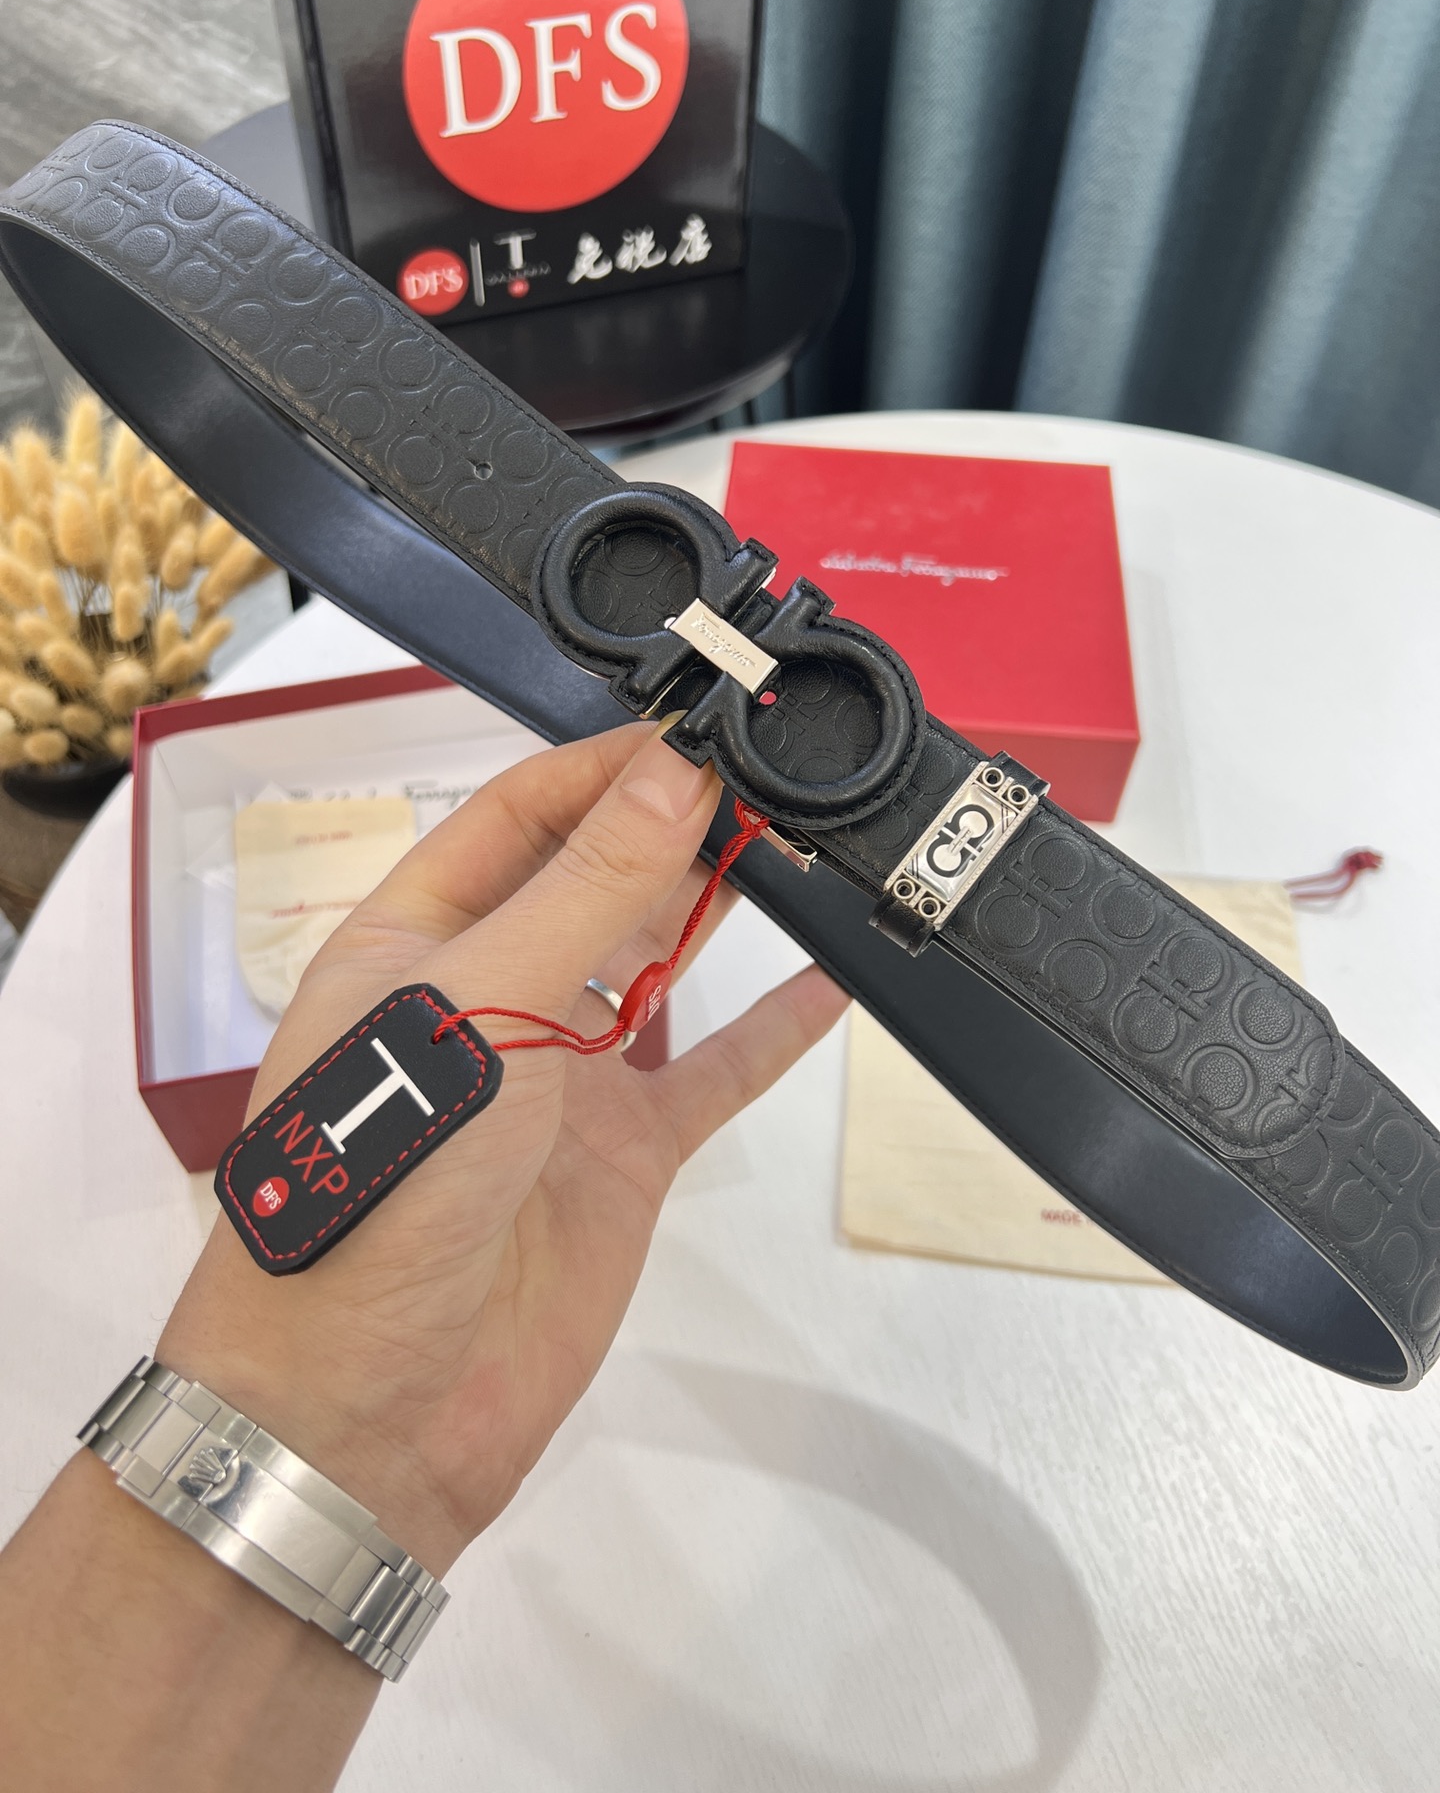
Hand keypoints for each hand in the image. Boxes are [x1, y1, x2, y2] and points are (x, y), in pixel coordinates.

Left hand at [160, 723, 846, 1572]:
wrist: (374, 1408)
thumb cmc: (384, 1185)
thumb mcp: (481, 1009)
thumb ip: (588, 894)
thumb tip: (674, 771)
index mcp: (415, 941)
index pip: (519, 816)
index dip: (605, 766)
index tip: (700, 724)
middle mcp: (488, 996)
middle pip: (595, 878)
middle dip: (673, 821)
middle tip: (773, 767)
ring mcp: (561, 1077)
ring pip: (657, 962)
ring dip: (721, 904)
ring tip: (806, 838)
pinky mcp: (625, 1157)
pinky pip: (711, 1072)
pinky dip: (771, 1028)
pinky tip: (832, 977)